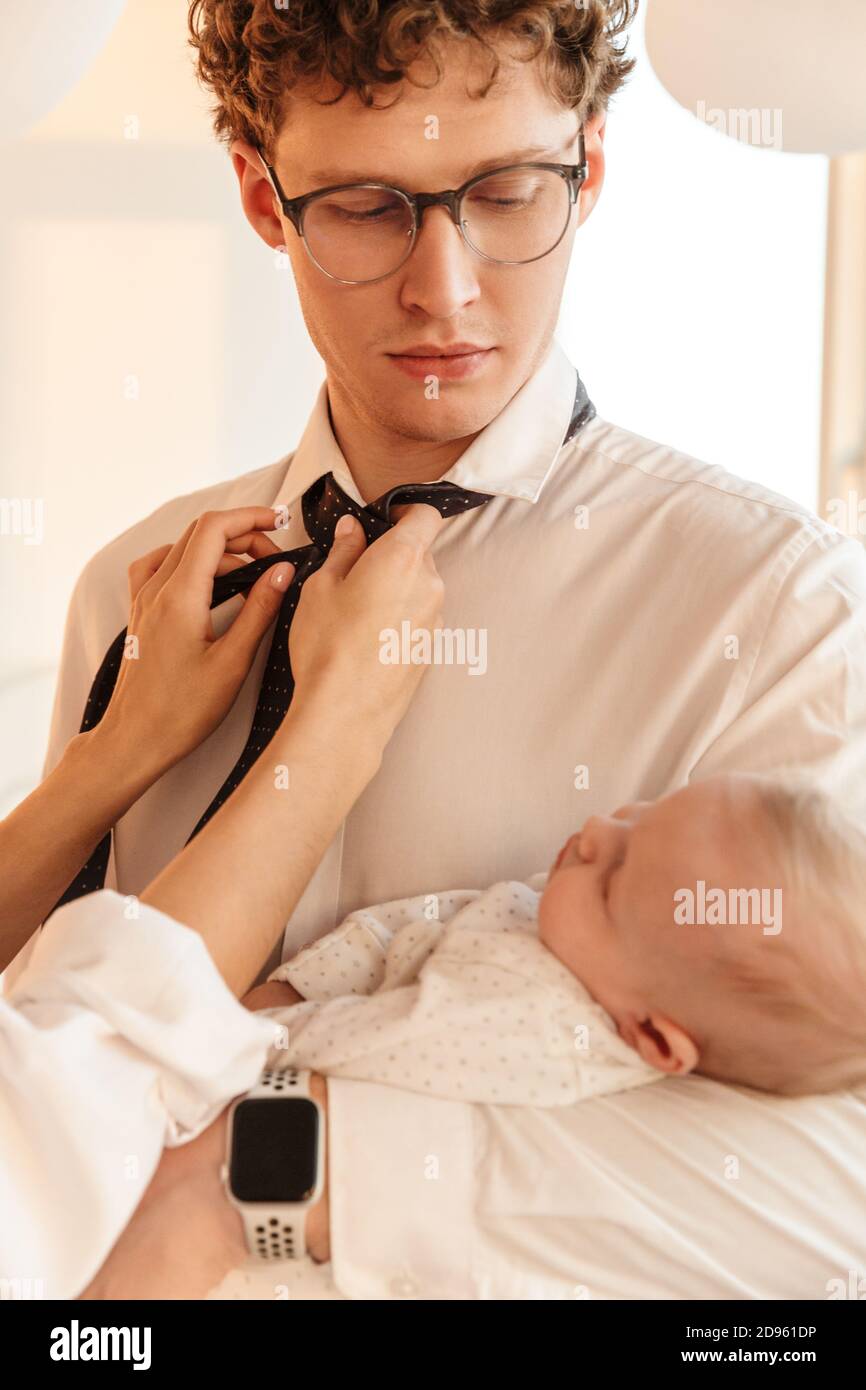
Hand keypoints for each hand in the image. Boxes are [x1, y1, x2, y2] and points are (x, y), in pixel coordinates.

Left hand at [95, 508, 294, 782]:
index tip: (280, 524)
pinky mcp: (141, 613)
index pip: (214, 529)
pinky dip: (192, 562)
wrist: (135, 739)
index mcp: (180, 596)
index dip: (250, 517)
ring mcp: (144, 599)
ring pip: (184, 548)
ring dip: (221, 550)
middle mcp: (156, 589)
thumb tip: (282, 571)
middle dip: (243, 535)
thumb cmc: (182, 711)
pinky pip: (162, 567)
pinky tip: (208, 581)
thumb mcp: (233, 662)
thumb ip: (260, 609)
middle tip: (275, 561)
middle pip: (201, 533)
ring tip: (252, 574)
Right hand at [288, 505, 445, 747]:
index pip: (425, 516)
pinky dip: (400, 617)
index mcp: (403, 558)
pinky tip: (369, 637)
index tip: (384, 519)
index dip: (406, 512)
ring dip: (396, 588)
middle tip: (354, 571)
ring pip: (419, 587)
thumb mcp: (321, 587)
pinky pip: (419, 618)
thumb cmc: (328, 646)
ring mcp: (436, 619)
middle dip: (392, 555)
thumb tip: (353, 529)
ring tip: (357, 611)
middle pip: (420, 553)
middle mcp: (429, 585)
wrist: (346, 711)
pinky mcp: (432, 648)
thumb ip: (343, 551)